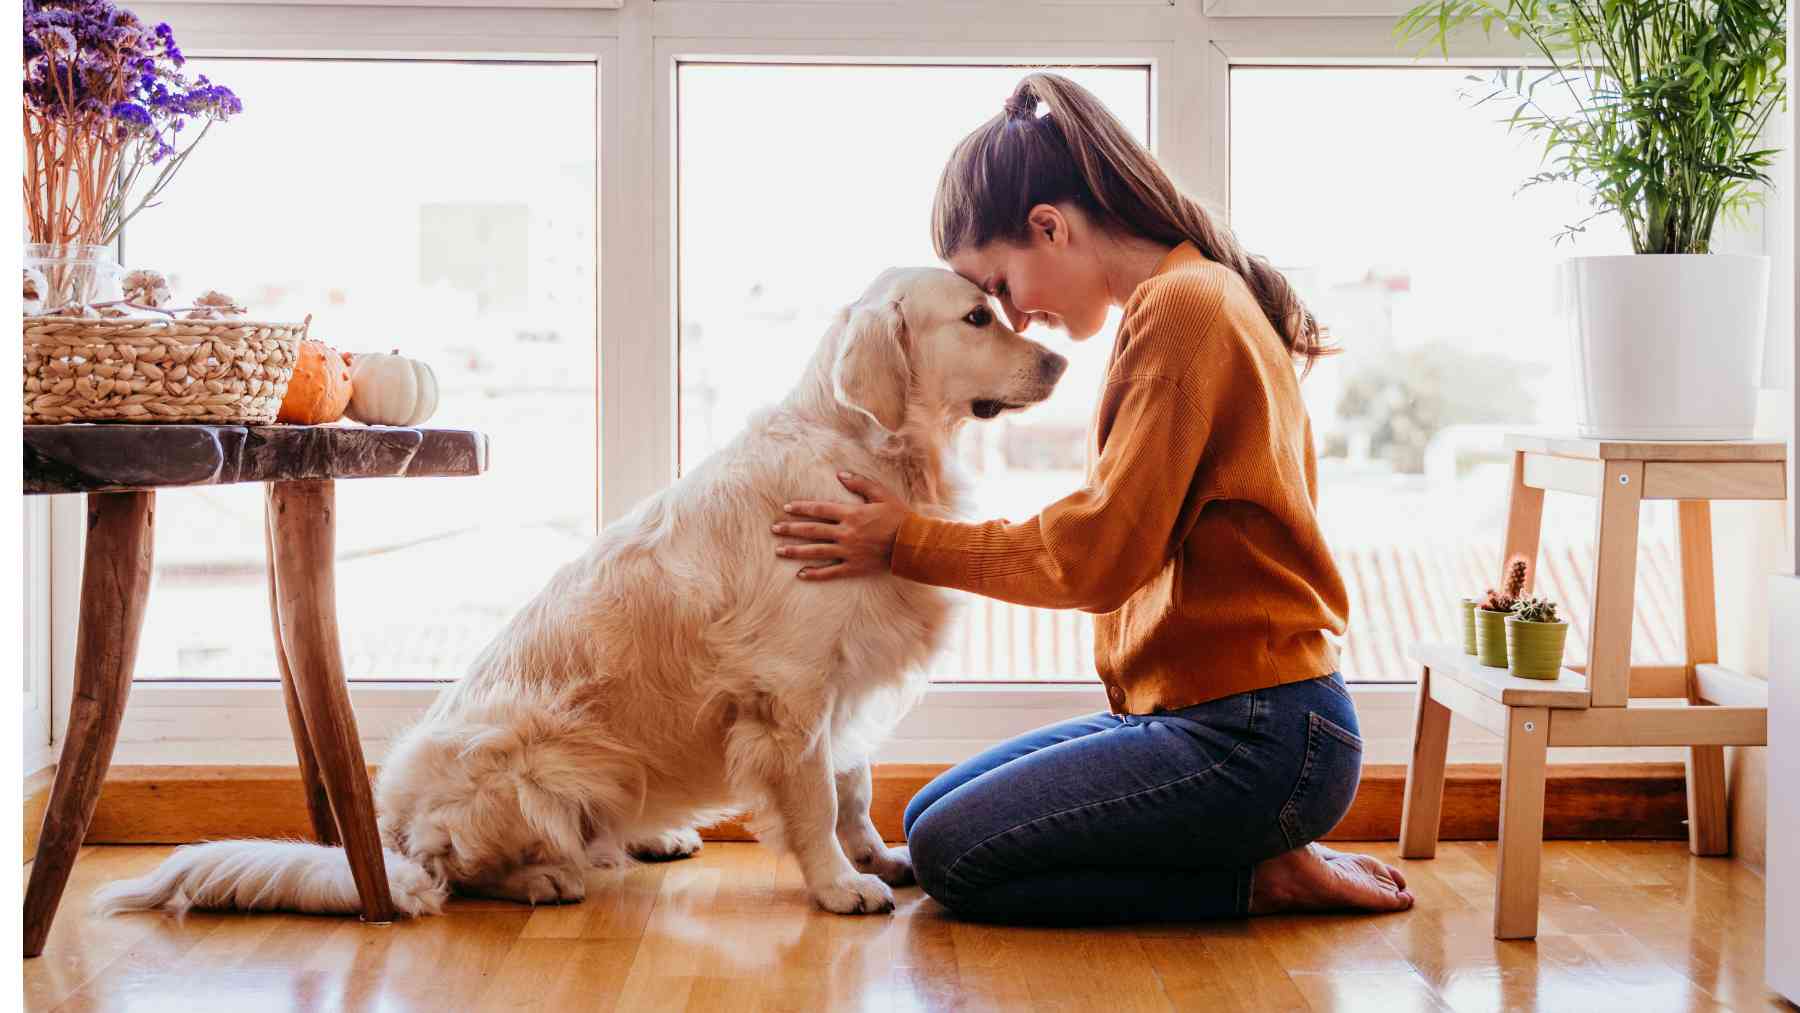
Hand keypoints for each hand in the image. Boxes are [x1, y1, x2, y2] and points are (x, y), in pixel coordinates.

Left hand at [772, 471, 908, 580]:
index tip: (787, 508)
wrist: (912, 544)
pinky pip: (830, 572)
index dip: (801, 508)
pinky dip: (815, 574)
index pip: (819, 509)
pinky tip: (801, 574)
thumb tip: (840, 475)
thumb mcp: (882, 494)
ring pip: (816, 551)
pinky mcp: (854, 567)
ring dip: (796, 551)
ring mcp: (848, 552)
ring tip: (779, 551)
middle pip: (812, 530)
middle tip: (774, 529)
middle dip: (791, 529)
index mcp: (850, 514)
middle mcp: (845, 533)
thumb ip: (860, 483)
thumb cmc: (899, 517)